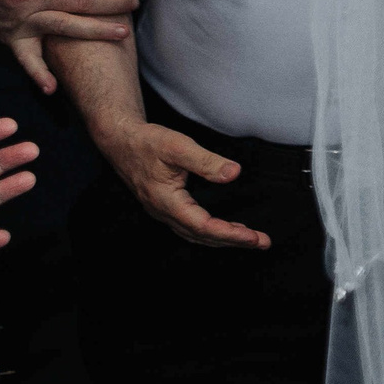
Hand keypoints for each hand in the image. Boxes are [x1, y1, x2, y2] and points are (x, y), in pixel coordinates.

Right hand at [0, 0, 137, 93]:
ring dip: (96, 31)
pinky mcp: (15, 40)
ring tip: (123, 33)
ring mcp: (23, 21)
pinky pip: (28, 60)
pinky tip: (53, 88)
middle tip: (133, 3)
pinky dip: (39, 74)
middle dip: (111, 3)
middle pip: (79, 0)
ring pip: (65, 26)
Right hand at [94, 120, 266, 248]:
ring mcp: (163, 212)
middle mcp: (164, 212)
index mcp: (167, 202)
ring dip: (223, 238)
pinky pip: (190, 227)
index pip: (204, 226)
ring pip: (196, 234)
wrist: (120, 141)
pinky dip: (210, 232)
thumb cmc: (147, 142)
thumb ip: (206, 161)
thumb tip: (234, 173)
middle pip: (202, 236)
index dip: (230, 233)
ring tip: (249, 240)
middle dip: (233, 241)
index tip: (254, 237)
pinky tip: (224, 229)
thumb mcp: (178, 147)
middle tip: (262, 243)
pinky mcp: (165, 207)